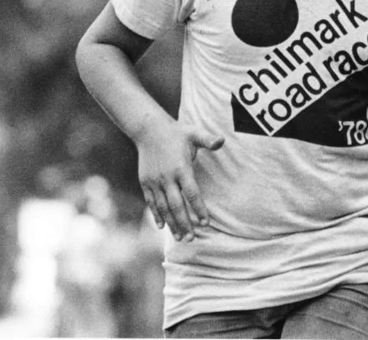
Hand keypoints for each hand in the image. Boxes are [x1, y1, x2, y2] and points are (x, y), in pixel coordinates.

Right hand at [136, 119, 223, 241]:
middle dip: (185, 223)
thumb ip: (208, 139)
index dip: (199, 209)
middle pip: (176, 205)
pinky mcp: (145, 182)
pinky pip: (151, 202)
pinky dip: (156, 215)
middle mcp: (167, 178)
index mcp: (181, 168)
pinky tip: (161, 226)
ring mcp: (154, 181)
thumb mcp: (194, 133)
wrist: (149, 129)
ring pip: (163, 207)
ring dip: (171, 223)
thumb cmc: (177, 132)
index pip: (192, 194)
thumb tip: (222, 140)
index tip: (206, 223)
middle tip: (192, 239)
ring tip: (180, 237)